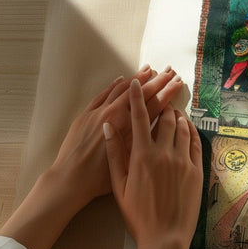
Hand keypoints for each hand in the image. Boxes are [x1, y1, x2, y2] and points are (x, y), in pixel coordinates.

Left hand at [52, 66, 183, 208]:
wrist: (70, 179)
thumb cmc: (100, 177)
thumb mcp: (129, 160)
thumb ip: (143, 139)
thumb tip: (158, 125)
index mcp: (127, 127)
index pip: (153, 104)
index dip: (167, 92)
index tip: (177, 82)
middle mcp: (114, 115)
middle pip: (140, 93)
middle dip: (157, 81)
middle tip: (170, 71)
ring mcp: (98, 112)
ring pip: (121, 89)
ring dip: (137, 78)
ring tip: (149, 69)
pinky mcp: (86, 115)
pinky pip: (102, 94)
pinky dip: (114, 85)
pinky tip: (122, 79)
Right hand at [104, 80, 202, 248]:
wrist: (165, 236)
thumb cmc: (138, 215)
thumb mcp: (119, 186)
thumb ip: (114, 154)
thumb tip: (108, 127)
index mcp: (142, 155)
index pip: (139, 118)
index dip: (137, 97)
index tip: (136, 82)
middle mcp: (165, 153)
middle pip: (165, 118)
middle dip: (162, 102)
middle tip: (161, 94)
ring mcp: (183, 161)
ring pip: (182, 128)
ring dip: (177, 115)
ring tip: (172, 110)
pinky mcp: (196, 170)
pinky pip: (195, 143)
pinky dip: (190, 131)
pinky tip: (187, 128)